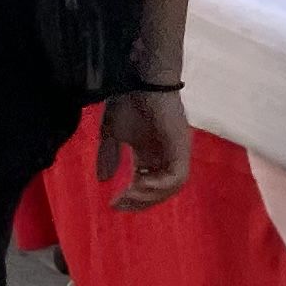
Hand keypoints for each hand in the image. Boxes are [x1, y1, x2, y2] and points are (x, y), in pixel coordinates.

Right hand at [97, 87, 192, 208]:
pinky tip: (141, 184)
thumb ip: (109, 157)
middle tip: (119, 205)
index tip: (113, 205)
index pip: (147, 184)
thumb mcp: (111, 134)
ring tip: (129, 195)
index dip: (133, 198)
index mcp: (152, 154)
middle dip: (140, 201)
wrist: (138, 81)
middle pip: (160, 190)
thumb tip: (103, 180)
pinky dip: (160, 185)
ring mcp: (177, 152)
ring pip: (171, 187)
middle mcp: (167, 156)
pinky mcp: (181, 147)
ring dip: (150, 196)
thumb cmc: (126, 102)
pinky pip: (177, 176)